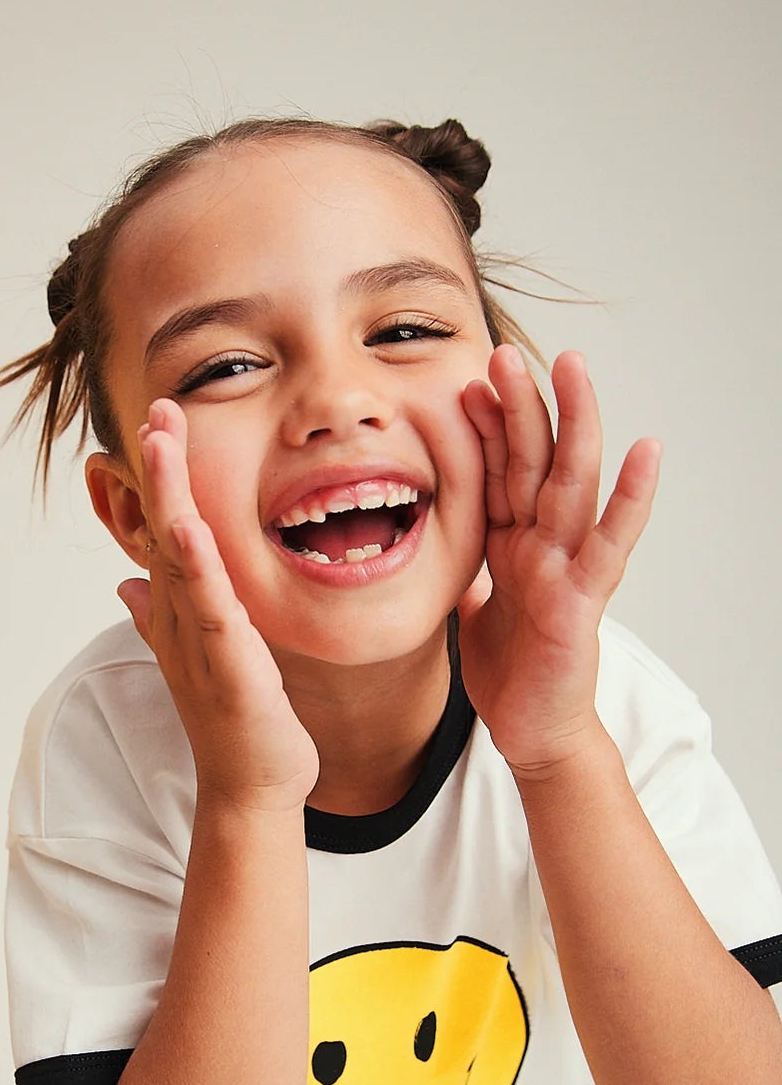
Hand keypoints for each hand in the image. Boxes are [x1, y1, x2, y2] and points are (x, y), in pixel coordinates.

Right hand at [117, 399, 319, 812]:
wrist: (250, 788)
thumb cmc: (237, 726)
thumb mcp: (203, 656)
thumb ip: (165, 614)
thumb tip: (131, 582)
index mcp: (181, 612)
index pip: (166, 531)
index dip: (161, 478)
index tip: (161, 423)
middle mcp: (180, 619)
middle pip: (164, 529)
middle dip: (159, 468)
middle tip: (157, 408)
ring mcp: (199, 641)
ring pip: (179, 555)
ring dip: (169, 495)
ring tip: (162, 439)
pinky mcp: (228, 665)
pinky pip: (210, 606)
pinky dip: (198, 565)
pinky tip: (191, 525)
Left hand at [457, 348, 660, 777]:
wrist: (531, 733)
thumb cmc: (509, 674)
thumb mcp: (471, 608)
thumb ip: (464, 569)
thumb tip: (437, 542)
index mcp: (512, 543)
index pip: (497, 473)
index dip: (483, 429)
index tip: (468, 380)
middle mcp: (543, 544)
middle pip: (532, 462)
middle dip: (522, 406)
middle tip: (503, 350)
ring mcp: (568, 566)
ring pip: (573, 484)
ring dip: (573, 425)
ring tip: (574, 369)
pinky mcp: (585, 598)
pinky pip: (608, 543)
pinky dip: (630, 498)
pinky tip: (646, 451)